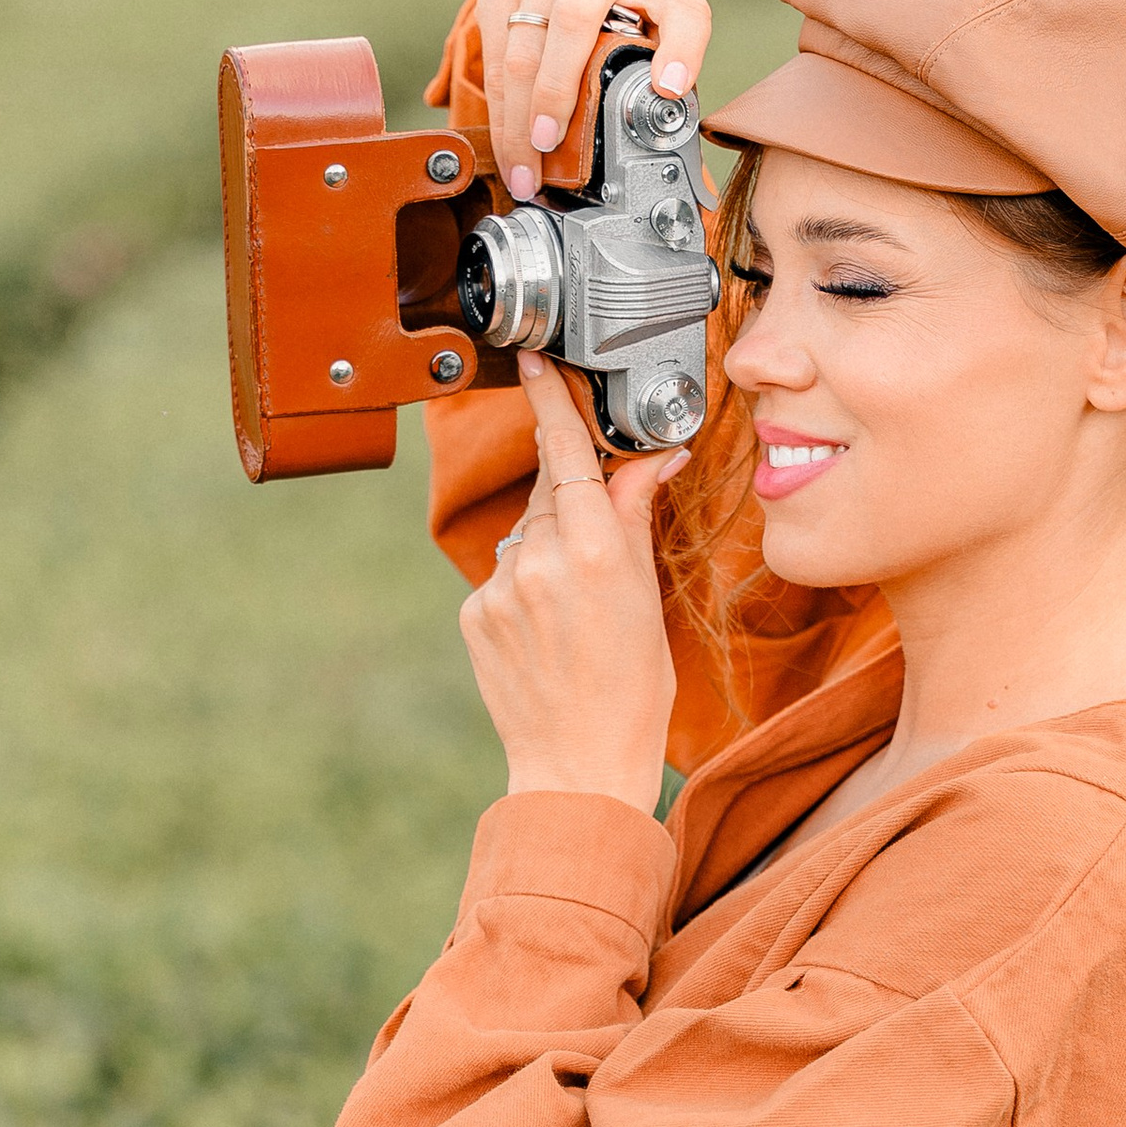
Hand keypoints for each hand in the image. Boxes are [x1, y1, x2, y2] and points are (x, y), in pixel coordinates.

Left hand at [459, 359, 684, 810]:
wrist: (577, 766)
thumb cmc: (630, 692)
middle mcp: (539, 560)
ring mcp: (499, 587)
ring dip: (550, 550)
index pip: (568, 452)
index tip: (534, 360)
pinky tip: (545, 631)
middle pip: (552, 493)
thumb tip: (651, 459)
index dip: (550, 400)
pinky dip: (523, 587)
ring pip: (526, 535)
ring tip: (576, 612)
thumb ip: (635, 519)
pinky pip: (501, 576)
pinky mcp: (474, 612)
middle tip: (600, 554)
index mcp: (594, 551)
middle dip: (574, 501)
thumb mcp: (647, 599)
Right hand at [476, 0, 711, 198]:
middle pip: (575, 20)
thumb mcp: (656, 48)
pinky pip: (495, 47)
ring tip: (524, 168)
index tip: (671, 89)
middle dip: (556, 92)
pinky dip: (499, 106)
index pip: (681, 7)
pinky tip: (506, 145)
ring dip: (518, 116)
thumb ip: (659, 84)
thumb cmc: (622, 27)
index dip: (680, 47)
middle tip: (549, 144)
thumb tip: (656, 146)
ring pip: (526, 42)